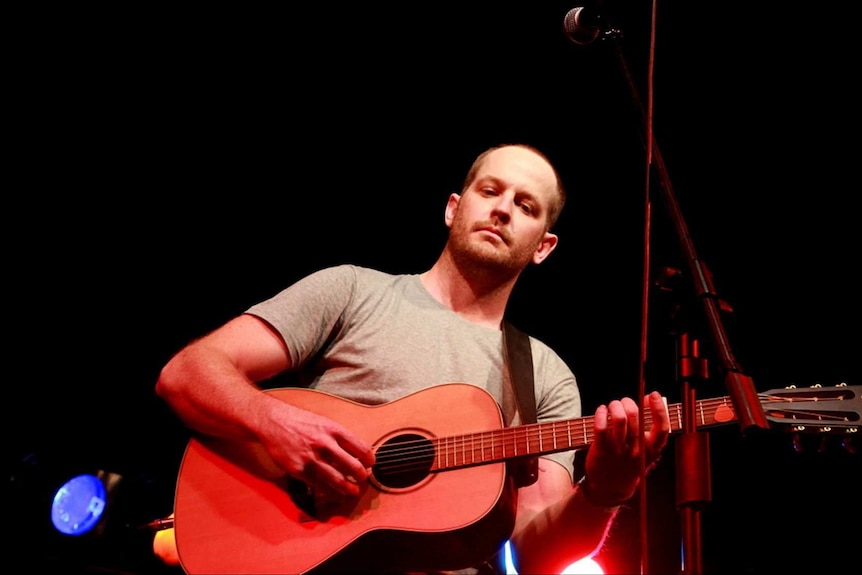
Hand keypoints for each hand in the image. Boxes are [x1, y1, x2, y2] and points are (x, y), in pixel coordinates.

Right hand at [260, 401, 375, 499]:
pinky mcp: (299, 470)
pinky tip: (336, 494)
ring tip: (353, 491)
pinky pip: (320, 485)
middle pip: (353, 466)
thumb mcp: (324, 421)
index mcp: (334, 430)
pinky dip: (331, 492)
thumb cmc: (300, 421)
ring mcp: (312, 458)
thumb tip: (357, 451)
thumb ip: (340, 436)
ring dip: (349, 489)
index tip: (370, 464)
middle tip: (363, 479)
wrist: (274, 422)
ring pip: (338, 480)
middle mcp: (325, 444)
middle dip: (362, 476)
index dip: (369, 459)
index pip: (361, 448)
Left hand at [582, 391, 669, 505]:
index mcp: (651, 450)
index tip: (652, 394)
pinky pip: (601, 427)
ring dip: (615, 405)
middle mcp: (636, 450)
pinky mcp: (601, 450)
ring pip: (619, 419)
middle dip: (628, 402)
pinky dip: (601, 413)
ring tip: (612, 405)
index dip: (659, 409)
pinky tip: (601, 410)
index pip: (662, 429)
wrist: (610, 488)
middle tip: (624, 402)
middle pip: (636, 418)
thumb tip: (649, 397)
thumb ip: (649, 425)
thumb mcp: (645, 449)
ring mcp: (618, 450)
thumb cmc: (629, 462)